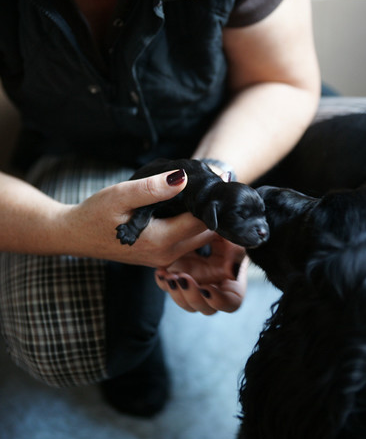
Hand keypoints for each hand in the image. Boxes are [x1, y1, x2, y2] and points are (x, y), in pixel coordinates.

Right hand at [58, 169, 213, 265]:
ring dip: (204, 218)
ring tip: (202, 192)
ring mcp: (164, 260)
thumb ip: (153, 188)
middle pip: (206, 233)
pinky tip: (188, 206)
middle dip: (212, 210)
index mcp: (160, 241)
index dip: (211, 200)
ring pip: (199, 239)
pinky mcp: (161, 257)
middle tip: (214, 183)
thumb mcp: (121, 195)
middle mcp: (167, 255)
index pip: (202, 221)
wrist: (75, 235)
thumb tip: (184, 179)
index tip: (217, 179)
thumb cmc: (95, 213)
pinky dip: (193, 225)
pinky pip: (188, 242)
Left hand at [155, 236, 247, 314]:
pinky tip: (161, 271)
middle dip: (192, 296)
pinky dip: (163, 282)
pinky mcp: (179, 275)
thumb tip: (232, 273)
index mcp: (232, 279)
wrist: (202, 217)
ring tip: (170, 275)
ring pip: (186, 303)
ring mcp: (195, 282)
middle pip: (206, 308)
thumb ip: (236, 252)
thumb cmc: (224, 227)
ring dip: (177, 293)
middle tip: (182, 278)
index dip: (219, 301)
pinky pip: (169, 287)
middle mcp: (214, 285)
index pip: (231, 303)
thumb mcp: (232, 236)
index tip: (205, 288)